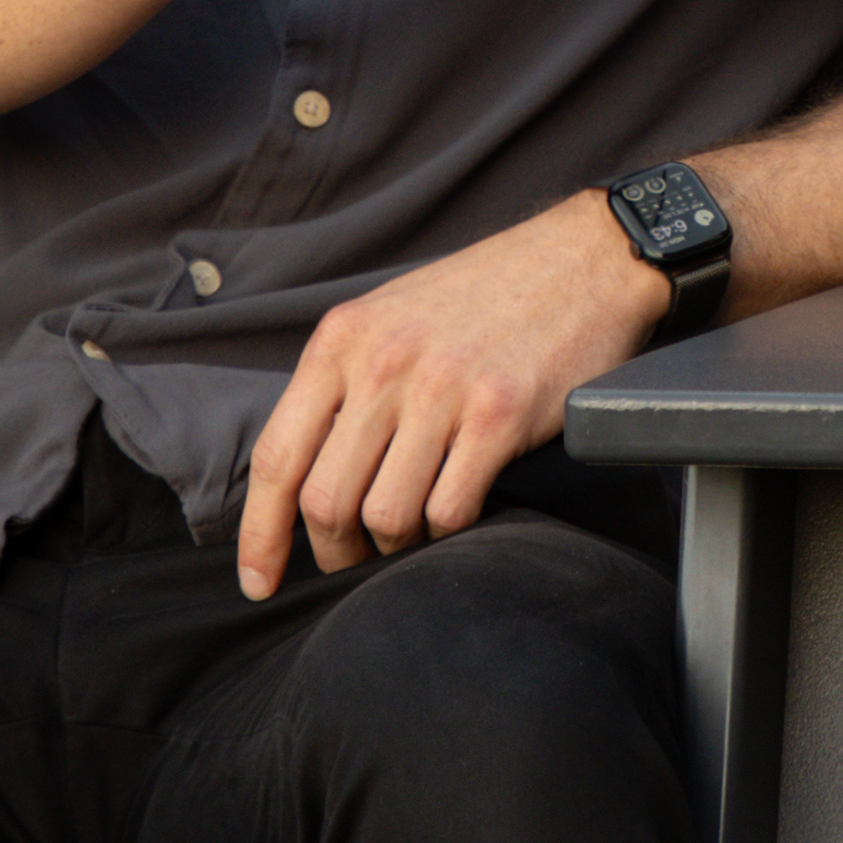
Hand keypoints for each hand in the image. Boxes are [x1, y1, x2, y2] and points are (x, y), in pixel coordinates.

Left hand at [234, 194, 673, 596]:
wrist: (582, 259)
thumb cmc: (484, 297)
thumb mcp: (390, 318)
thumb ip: (343, 383)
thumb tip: (303, 478)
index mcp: (342, 340)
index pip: (276, 457)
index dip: (260, 534)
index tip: (259, 582)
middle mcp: (383, 363)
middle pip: (325, 501)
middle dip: (335, 552)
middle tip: (355, 562)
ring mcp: (442, 389)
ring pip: (386, 516)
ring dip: (396, 547)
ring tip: (413, 535)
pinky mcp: (499, 415)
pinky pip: (450, 510)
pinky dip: (448, 532)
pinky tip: (460, 514)